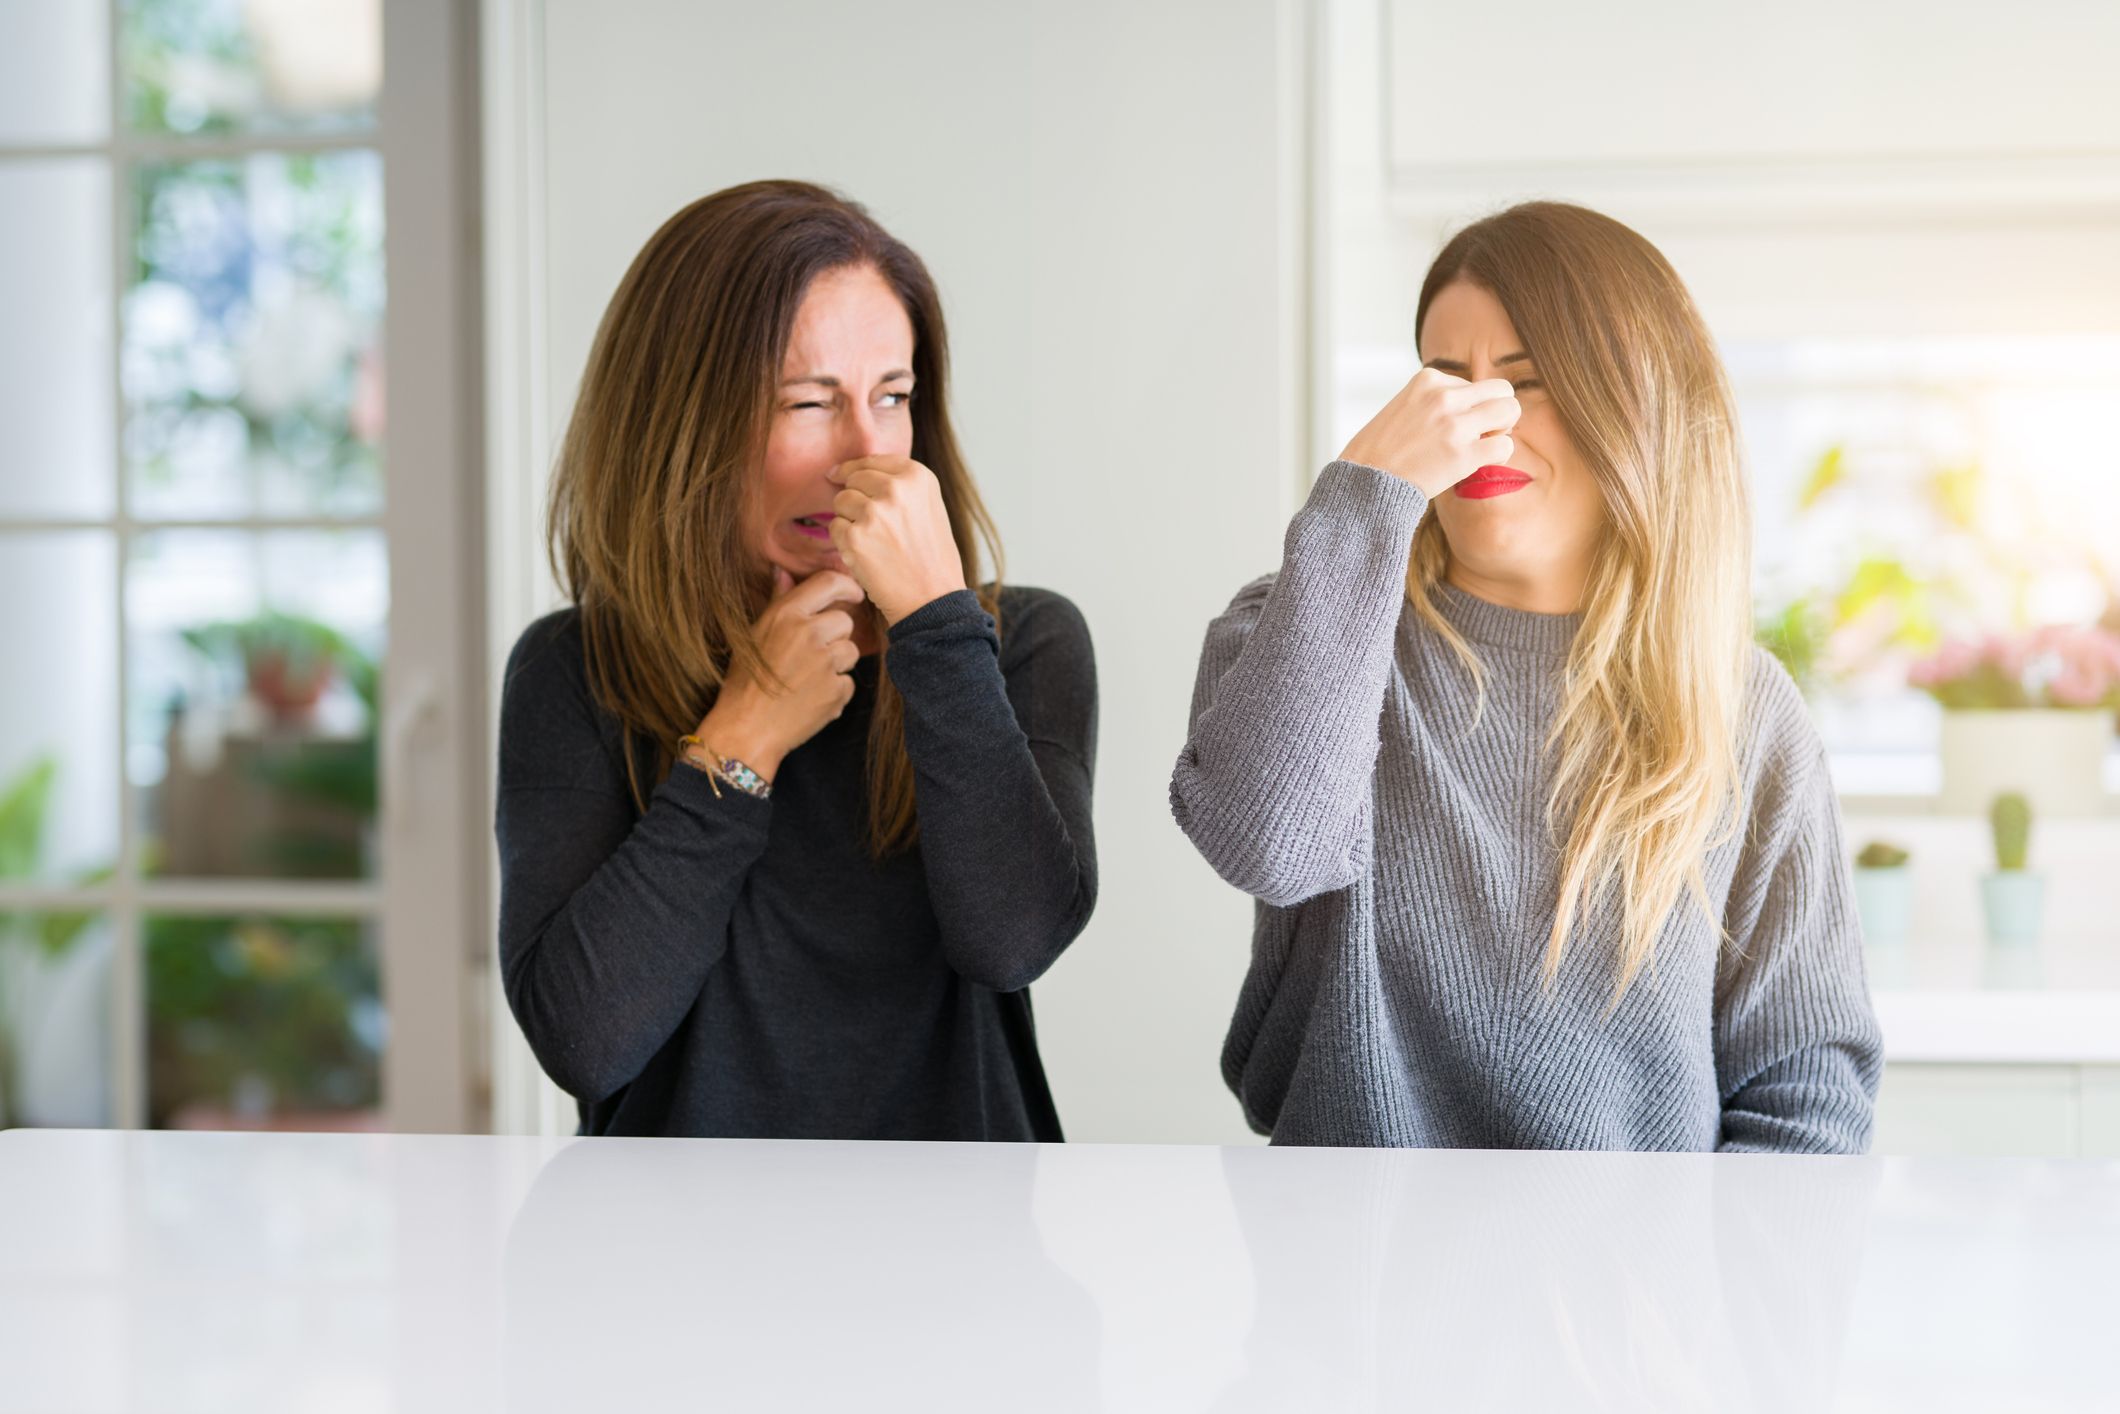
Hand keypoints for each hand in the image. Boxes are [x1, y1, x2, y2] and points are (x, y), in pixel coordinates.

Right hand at [691, 567, 864, 780]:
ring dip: (837, 663)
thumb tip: (784, 572)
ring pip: (850, 651)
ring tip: (807, 678)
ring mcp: (826, 663)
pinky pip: (848, 682)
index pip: (830, 582)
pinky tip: (811, 697)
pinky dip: (835, 690)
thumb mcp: (754, 635)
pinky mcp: (837, 691)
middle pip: (844, 621)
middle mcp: (809, 634)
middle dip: (834, 635)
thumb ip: (777, 602)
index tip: (853, 595)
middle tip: (810, 655)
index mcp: (787, 615)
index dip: (847, 587)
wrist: (746, 729)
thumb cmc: (745, 681)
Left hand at [825, 455, 968, 623]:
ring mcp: (874, 512)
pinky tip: (867, 556)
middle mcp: (896, 489)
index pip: (872, 461)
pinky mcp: (855, 537)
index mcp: (918, 476)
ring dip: (849, 520)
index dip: (854, 469)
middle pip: (854, 480)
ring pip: (840, 502)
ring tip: (875, 542)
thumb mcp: (929, 506)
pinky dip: (844, 542)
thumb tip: (852, 471)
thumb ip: (900, 484)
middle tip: (874, 526)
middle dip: (855, 498)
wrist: (932, 599)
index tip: (840, 475)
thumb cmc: (931, 557)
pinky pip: (835, 528)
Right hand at [1338, 367, 1519, 499]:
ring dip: (1504, 429)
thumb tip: (1472, 405)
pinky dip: (1499, 455)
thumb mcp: (1403, 406)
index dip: (1469, 407)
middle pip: (1501, 389)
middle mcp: (1443, 397)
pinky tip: (1479, 463)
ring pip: (1510, 410)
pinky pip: (1505, 446)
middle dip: (1498, 410)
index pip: (1472, 384)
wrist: (1363, 482)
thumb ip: (1434, 399)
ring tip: (1484, 444)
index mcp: (1428, 379)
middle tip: (1484, 431)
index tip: (1451, 426)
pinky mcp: (1462, 455)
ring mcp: (1454, 425)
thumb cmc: (1380, 450)